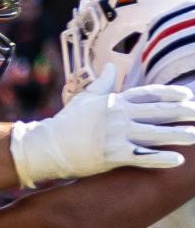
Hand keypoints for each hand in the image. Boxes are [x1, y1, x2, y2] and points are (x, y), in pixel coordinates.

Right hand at [11, 72, 194, 186]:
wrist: (46, 145)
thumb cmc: (65, 123)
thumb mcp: (85, 98)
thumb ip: (103, 83)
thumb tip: (112, 67)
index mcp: (115, 100)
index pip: (150, 93)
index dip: (171, 94)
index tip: (188, 95)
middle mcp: (119, 115)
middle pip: (159, 112)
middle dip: (184, 113)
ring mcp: (117, 135)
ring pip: (156, 134)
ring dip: (179, 135)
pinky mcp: (112, 155)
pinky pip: (142, 156)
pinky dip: (161, 159)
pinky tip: (178, 160)